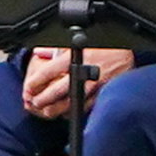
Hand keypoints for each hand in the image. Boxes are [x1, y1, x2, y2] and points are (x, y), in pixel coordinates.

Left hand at [22, 47, 136, 119]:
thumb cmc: (102, 46)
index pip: (48, 72)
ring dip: (56, 108)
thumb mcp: (76, 42)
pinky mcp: (103, 94)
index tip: (28, 88)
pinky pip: (86, 106)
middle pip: (57, 91)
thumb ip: (57, 49)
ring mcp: (93, 85)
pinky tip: (66, 112)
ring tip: (47, 111)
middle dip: (43, 99)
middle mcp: (82, 73)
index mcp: (73, 58)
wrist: (127, 51)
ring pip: (71, 102)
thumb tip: (39, 52)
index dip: (35, 82)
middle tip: (34, 103)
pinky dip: (75, 111)